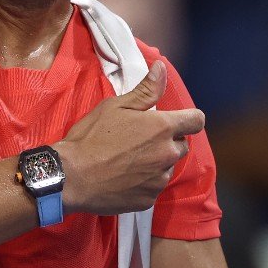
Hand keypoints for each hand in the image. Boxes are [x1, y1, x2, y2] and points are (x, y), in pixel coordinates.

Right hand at [54, 60, 203, 216]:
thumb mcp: (116, 106)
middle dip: (168, 141)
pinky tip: (123, 178)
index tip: (174, 120)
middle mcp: (167, 154)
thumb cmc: (91, 137)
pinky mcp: (149, 199)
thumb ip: (145, 90)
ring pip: (168, 167)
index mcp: (162, 128)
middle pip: (182, 145)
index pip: (197, 120)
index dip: (188, 118)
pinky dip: (144, 183)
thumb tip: (162, 68)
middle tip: (140, 140)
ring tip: (129, 161)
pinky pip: (154, 188)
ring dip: (156, 163)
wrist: (71, 177)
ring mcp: (159, 180)